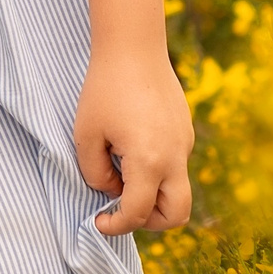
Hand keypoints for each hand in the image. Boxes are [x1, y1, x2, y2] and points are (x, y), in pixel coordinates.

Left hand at [74, 46, 195, 234]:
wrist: (134, 47)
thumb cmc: (104, 89)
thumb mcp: (86, 135)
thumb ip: (95, 173)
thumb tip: (112, 190)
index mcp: (149, 162)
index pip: (138, 213)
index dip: (116, 226)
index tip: (99, 222)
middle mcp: (175, 157)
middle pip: (176, 215)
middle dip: (149, 223)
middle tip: (121, 209)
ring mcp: (185, 144)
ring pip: (178, 190)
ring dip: (153, 196)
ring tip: (122, 172)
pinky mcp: (186, 131)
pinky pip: (176, 164)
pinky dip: (157, 171)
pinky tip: (131, 144)